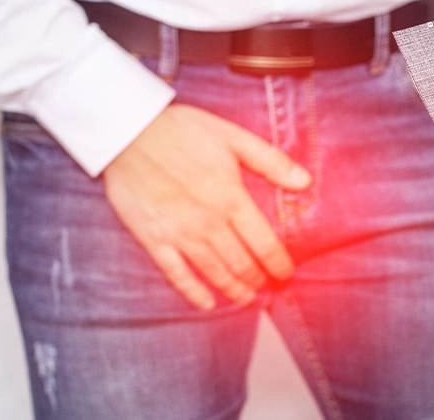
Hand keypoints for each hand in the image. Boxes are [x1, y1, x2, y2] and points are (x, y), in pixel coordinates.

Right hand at [103, 104, 310, 309]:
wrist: (128, 132)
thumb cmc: (182, 131)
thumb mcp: (233, 137)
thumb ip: (271, 161)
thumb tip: (305, 181)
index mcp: (231, 198)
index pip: (264, 243)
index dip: (279, 263)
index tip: (286, 274)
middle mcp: (208, 222)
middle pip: (241, 262)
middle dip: (258, 279)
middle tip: (267, 286)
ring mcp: (179, 233)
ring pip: (214, 272)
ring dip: (234, 289)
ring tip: (246, 298)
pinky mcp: (153, 238)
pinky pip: (176, 274)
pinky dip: (193, 292)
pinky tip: (206, 303)